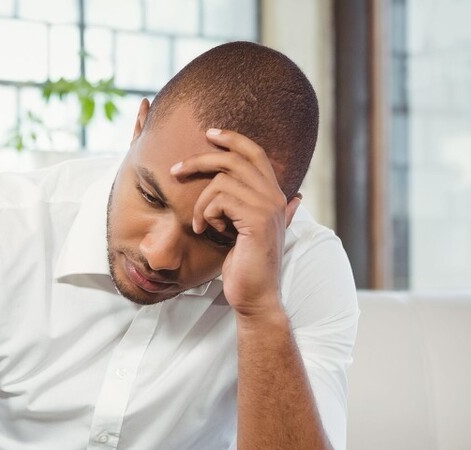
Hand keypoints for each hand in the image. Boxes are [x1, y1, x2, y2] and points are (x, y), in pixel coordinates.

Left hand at [169, 128, 301, 317]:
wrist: (253, 295)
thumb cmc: (244, 265)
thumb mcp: (247, 231)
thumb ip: (255, 208)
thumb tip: (294, 197)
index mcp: (273, 194)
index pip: (254, 152)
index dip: (232, 138)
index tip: (209, 133)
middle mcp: (275, 195)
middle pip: (234, 158)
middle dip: (200, 160)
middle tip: (175, 171)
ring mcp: (268, 206)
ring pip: (221, 181)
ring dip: (201, 203)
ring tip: (201, 224)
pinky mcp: (257, 220)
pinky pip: (220, 200)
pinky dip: (206, 214)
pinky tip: (207, 231)